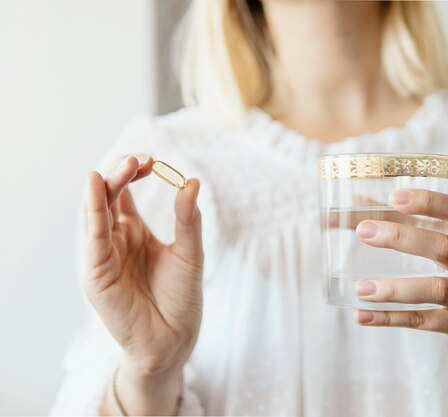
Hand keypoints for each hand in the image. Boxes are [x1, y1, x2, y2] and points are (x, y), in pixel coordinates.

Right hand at [82, 155, 203, 378]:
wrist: (175, 338)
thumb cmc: (181, 297)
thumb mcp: (190, 252)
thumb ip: (188, 219)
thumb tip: (192, 181)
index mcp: (134, 232)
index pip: (123, 194)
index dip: (133, 172)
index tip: (152, 160)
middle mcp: (114, 240)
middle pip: (107, 197)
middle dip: (120, 173)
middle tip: (139, 158)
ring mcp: (103, 255)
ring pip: (95, 212)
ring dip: (107, 185)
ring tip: (123, 164)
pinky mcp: (96, 273)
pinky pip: (93, 237)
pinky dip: (94, 210)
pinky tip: (97, 185)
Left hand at [352, 188, 447, 348]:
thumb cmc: (447, 266)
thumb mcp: (432, 239)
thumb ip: (392, 221)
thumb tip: (342, 210)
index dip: (429, 202)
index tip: (394, 197)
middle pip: (444, 247)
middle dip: (403, 238)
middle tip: (363, 232)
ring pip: (437, 289)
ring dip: (395, 289)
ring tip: (360, 288)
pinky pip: (422, 321)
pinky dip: (390, 319)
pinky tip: (362, 315)